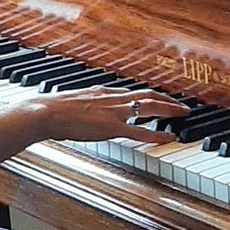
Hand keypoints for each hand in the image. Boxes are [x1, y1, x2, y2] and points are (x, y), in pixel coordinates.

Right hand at [34, 87, 187, 148]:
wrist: (46, 112)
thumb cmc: (55, 109)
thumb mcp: (76, 102)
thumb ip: (88, 104)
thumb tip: (89, 110)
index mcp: (104, 92)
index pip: (134, 91)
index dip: (151, 95)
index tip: (162, 99)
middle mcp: (113, 98)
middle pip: (148, 95)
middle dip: (168, 100)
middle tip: (183, 106)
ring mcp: (114, 111)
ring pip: (149, 107)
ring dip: (169, 110)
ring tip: (183, 115)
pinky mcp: (111, 127)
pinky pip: (140, 131)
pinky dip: (157, 134)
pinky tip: (169, 137)